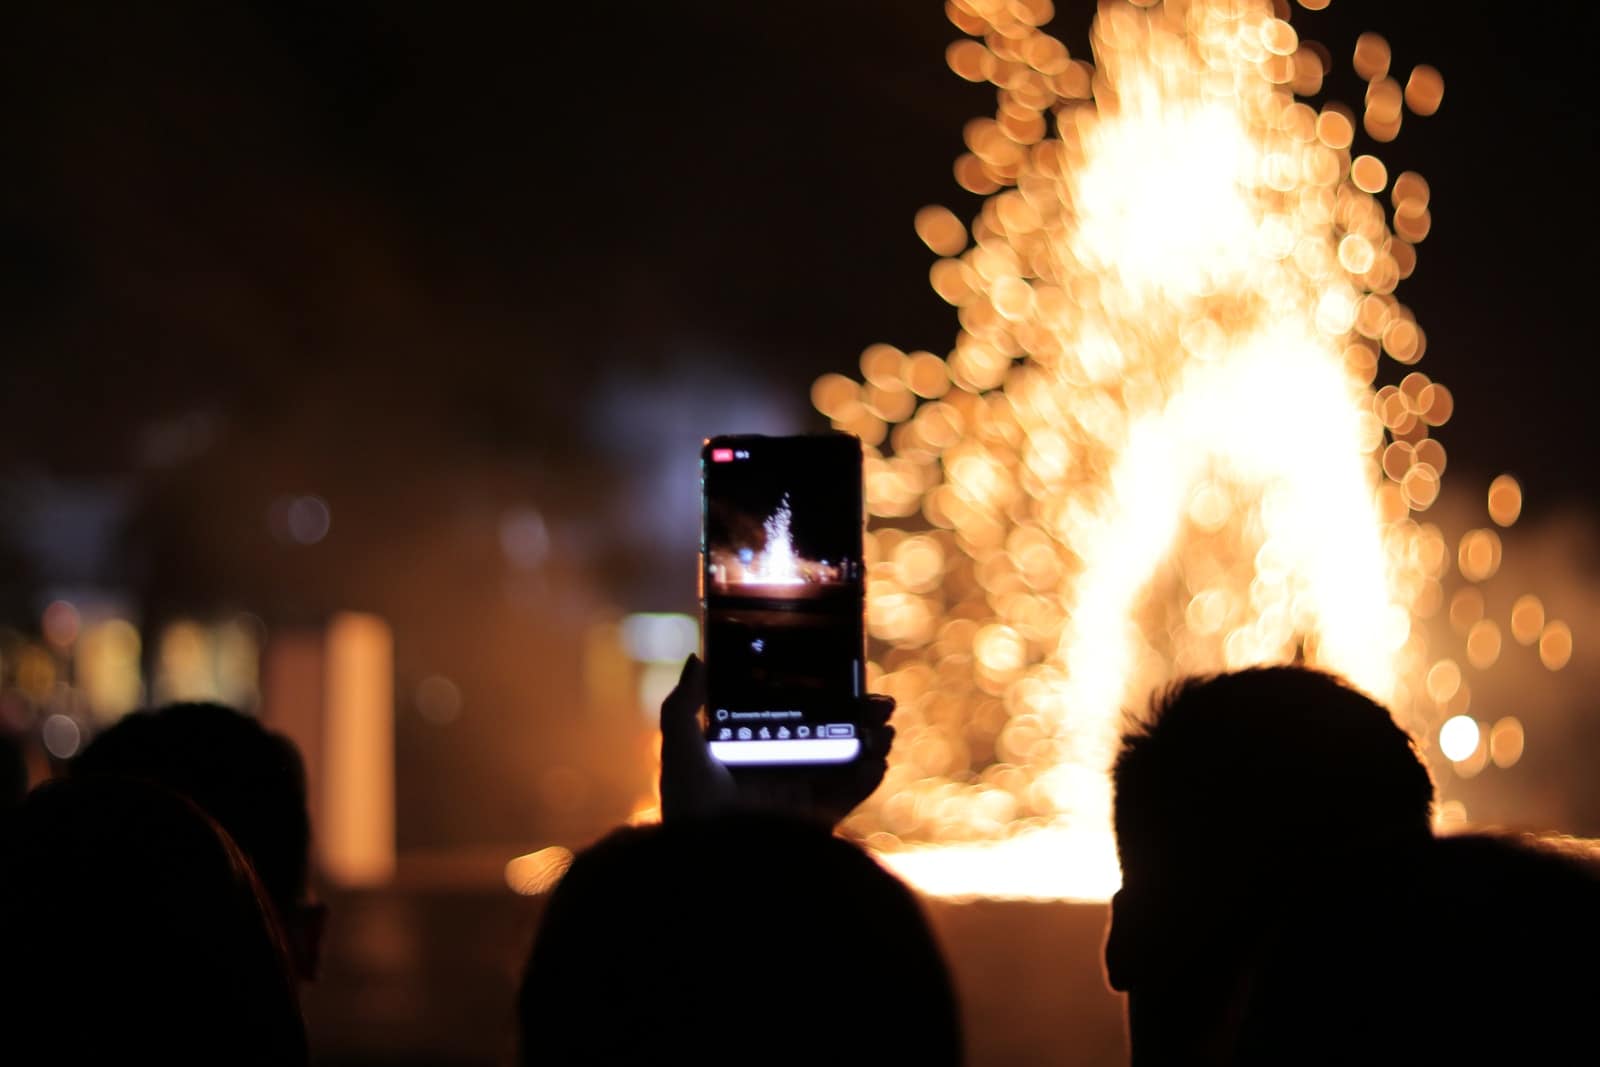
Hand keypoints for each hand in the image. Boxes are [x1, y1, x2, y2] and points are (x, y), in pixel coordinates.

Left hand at [658, 654, 894, 827]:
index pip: (795, 713)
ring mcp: (803, 794)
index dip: (821, 695)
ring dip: (872, 742)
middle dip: (859, 715)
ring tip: (885, 728)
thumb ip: (685, 703)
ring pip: (849, 761)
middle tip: (881, 701)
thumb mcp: (680, 746)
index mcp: (754, 748)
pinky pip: (851, 795)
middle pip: (831, 733)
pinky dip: (869, 778)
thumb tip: (698, 659)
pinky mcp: (818, 818)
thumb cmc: (689, 803)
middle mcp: (782, 769)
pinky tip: (878, 762)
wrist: (709, 857)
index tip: (841, 675)